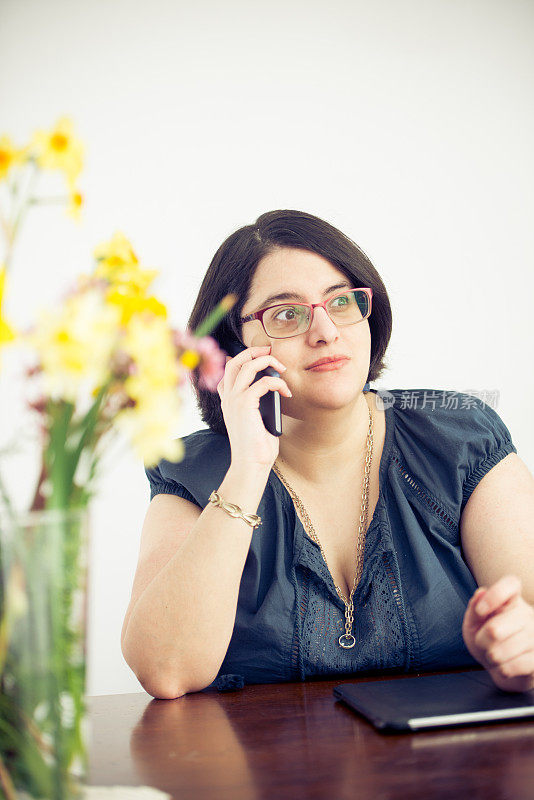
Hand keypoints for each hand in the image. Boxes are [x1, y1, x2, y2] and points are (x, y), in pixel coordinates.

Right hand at [216, 345, 290, 469]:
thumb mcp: (258, 418)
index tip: (262, 357)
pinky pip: (263, 382)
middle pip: (234, 361)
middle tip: (269, 350)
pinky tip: (286, 391)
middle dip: (252, 351)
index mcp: (228, 401)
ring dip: (267, 361)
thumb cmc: (257, 446)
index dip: (244, 359)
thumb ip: (260, 401)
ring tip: (282, 367)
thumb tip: (274, 385)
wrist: (251, 464)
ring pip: (247, 366)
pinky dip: (278, 383)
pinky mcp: (244, 404)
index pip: (228, 371)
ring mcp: (233, 400)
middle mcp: (227, 398)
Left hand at [462, 574, 533, 691]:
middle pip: (495, 629)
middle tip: (484, 643)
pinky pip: (514, 666)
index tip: (480, 611)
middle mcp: (528, 615)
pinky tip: (505, 667)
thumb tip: (481, 592)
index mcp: (512, 601)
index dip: (494, 595)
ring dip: (491, 657)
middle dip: (481, 641)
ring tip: (495, 656)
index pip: (511, 584)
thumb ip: (474, 609)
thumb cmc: (486, 640)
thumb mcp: (474, 623)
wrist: (502, 667)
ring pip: (503, 650)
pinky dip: (502, 671)